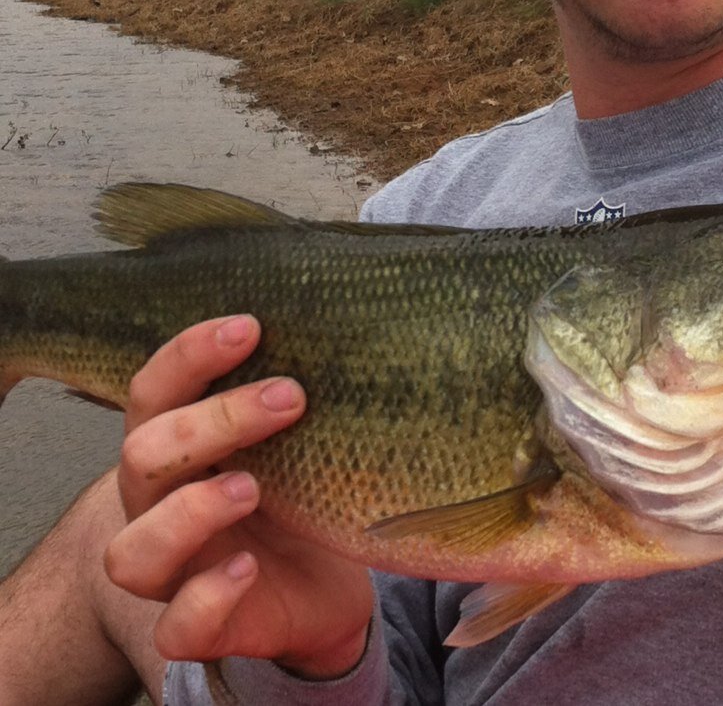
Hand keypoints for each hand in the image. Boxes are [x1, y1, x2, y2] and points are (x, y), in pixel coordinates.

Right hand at [103, 315, 373, 677]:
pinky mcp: (201, 627)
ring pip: (131, 552)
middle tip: (290, 397)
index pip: (154, 391)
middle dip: (212, 420)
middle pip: (142, 457)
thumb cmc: (305, 490)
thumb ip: (305, 392)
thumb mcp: (302, 436)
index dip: (187, 356)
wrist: (324, 585)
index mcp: (181, 447)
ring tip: (252, 487)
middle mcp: (162, 505)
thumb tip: (361, 325)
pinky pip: (176, 628)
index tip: (249, 327)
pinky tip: (249, 568)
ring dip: (190, 511)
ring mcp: (175, 572)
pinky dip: (208, 596)